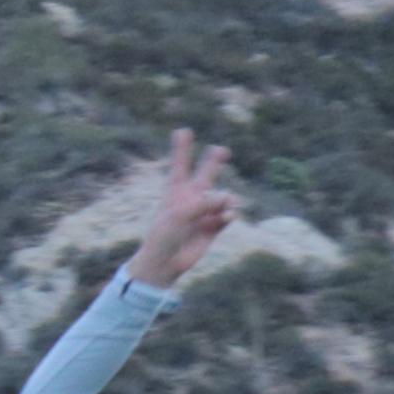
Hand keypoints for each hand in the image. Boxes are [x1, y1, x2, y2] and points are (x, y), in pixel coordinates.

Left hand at [126, 128, 236, 290]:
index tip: (183, 130)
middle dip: (213, 161)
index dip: (182, 148)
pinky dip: (229, 214)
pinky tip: (225, 218)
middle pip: (206, 174)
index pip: (180, 165)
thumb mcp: (179, 214)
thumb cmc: (164, 236)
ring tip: (223, 207)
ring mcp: (204, 212)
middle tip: (221, 149)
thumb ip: (203, 203)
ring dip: (226, 200)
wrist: (165, 263)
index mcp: (175, 192)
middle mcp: (191, 199)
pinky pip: (228, 214)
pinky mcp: (214, 226)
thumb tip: (226, 200)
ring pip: (224, 196)